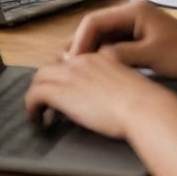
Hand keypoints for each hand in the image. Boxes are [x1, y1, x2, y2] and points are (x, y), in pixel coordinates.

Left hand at [23, 52, 176, 140]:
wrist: (143, 108)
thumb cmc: (145, 104)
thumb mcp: (127, 85)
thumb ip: (111, 84)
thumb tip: (103, 98)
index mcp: (98, 57)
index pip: (71, 61)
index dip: (63, 76)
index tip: (63, 89)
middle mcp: (80, 62)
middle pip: (51, 66)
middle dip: (46, 83)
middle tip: (45, 100)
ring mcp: (68, 75)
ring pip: (39, 78)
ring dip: (36, 94)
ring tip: (38, 110)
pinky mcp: (60, 91)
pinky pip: (34, 95)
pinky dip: (32, 106)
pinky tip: (36, 117)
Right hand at [66, 0, 176, 78]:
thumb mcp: (151, 56)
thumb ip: (120, 55)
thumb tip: (94, 60)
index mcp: (133, 10)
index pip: (94, 21)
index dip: (80, 41)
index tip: (72, 62)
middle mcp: (130, 12)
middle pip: (95, 26)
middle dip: (81, 46)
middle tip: (67, 68)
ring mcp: (134, 23)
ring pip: (102, 35)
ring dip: (90, 51)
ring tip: (76, 70)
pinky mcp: (137, 35)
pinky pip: (112, 42)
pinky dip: (102, 54)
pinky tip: (94, 69)